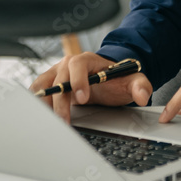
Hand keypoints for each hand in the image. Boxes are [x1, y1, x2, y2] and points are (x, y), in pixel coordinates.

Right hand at [30, 52, 153, 123]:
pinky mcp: (50, 83)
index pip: (77, 65)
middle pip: (58, 79)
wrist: (108, 79)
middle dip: (60, 101)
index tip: (82, 98)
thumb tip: (142, 95)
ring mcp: (57, 73)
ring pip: (44, 85)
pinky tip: (39, 116)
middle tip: (65, 120)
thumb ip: (140, 86)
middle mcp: (68, 64)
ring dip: (44, 103)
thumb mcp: (132, 81)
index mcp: (87, 60)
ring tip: (47, 121)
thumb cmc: (117, 79)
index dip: (78, 81)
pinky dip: (37, 102)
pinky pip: (39, 91)